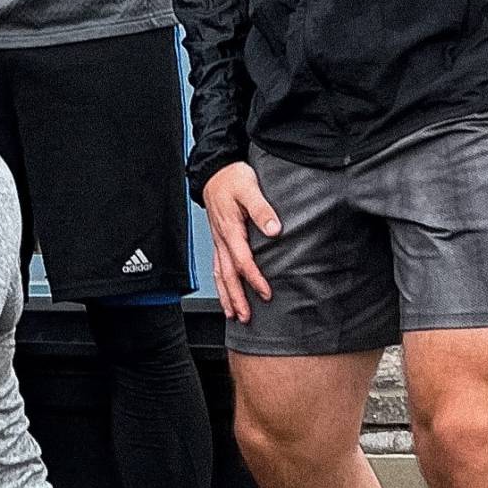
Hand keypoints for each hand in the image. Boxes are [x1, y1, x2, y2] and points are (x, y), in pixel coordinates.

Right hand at [203, 160, 280, 323]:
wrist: (214, 170)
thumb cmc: (232, 178)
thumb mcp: (249, 188)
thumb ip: (262, 209)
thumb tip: (273, 230)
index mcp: (230, 229)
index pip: (242, 261)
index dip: (254, 279)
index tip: (265, 293)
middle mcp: (221, 239)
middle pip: (227, 275)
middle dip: (236, 297)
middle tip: (246, 316)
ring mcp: (217, 240)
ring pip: (219, 274)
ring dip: (226, 295)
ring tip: (233, 314)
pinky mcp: (218, 239)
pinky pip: (216, 266)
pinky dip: (220, 283)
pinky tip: (225, 292)